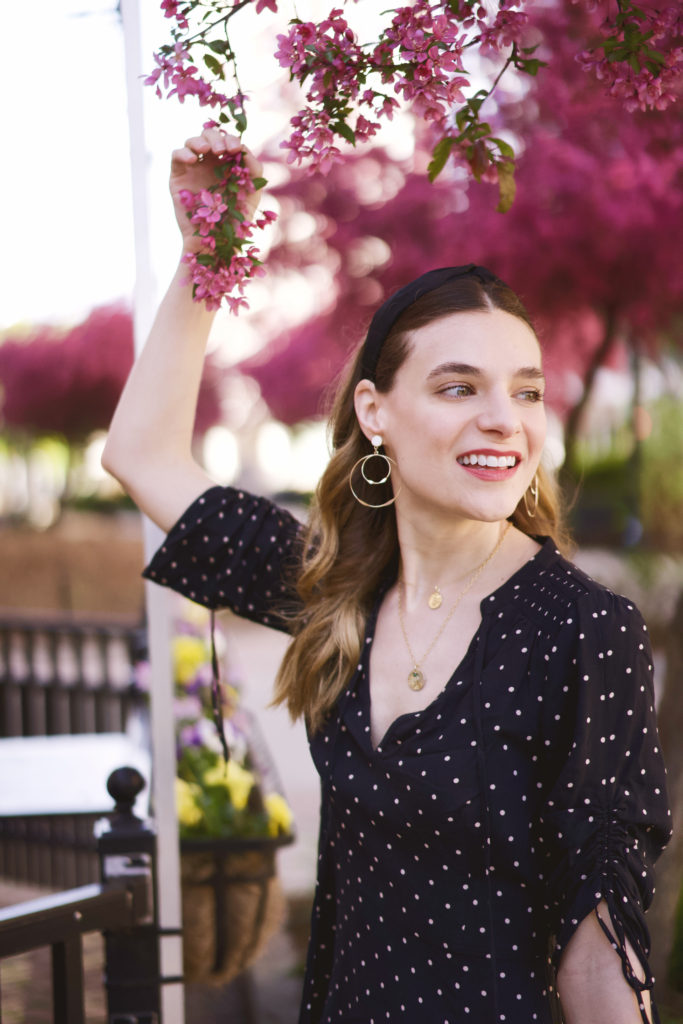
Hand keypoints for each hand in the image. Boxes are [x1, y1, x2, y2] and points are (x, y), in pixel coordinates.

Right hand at [169, 129, 263, 252]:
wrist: (217, 242)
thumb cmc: (236, 221)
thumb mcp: (252, 193)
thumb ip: (254, 169)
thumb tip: (244, 148)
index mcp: (227, 165)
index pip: (227, 141)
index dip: (231, 139)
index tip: (236, 149)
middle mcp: (209, 164)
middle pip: (209, 136)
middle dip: (216, 138)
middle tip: (222, 150)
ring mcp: (192, 170)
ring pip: (191, 142)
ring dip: (200, 140)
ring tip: (207, 150)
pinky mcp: (177, 178)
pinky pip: (176, 155)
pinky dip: (183, 152)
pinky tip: (194, 160)